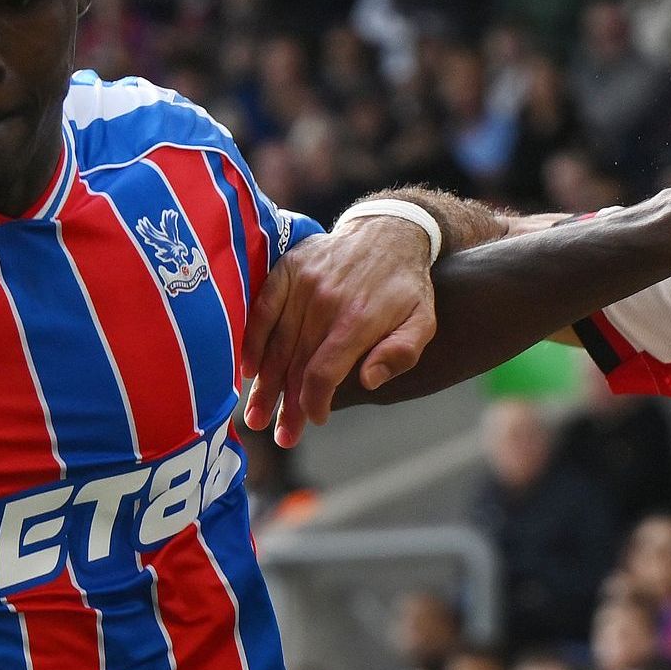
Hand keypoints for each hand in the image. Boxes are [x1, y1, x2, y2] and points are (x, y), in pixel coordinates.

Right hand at [244, 213, 438, 447]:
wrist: (389, 233)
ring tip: (255, 415)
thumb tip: (367, 381)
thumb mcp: (422, 322)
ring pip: (276, 344)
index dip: (314, 402)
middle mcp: (326, 302)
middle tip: (279, 436)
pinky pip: (262, 309)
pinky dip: (251, 340)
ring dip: (264, 384)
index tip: (315, 419)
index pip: (323, 372)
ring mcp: (303, 285)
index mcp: (358, 320)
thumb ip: (400, 354)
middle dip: (285, 406)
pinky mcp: (287, 270)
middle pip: (296, 365)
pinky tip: (248, 369)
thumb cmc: (406, 287)